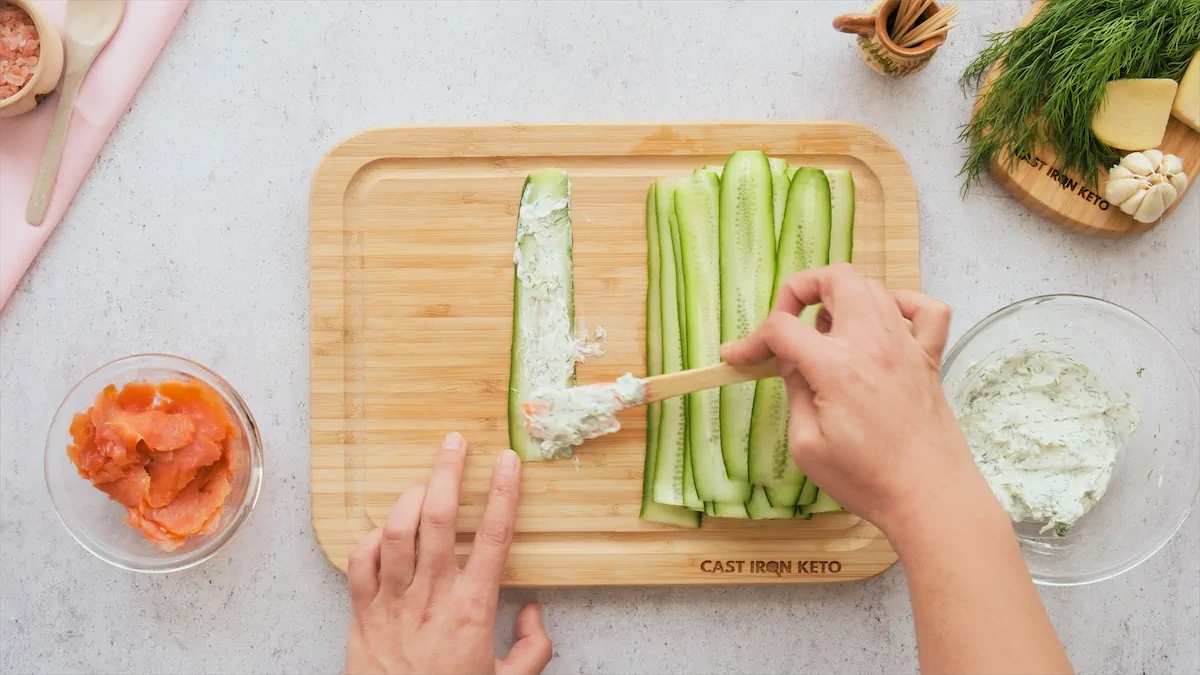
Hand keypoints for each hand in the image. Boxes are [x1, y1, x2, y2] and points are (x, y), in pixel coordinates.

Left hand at [344, 433, 552, 674]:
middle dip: (447, 472)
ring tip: (423, 480)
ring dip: (409, 496)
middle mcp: (431, 596)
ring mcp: (392, 601)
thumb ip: (532, 647)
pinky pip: (360, 560)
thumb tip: (534, 612)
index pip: (493, 537)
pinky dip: (372, 537)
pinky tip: (386, 531)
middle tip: (454, 443)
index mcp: (472, 609)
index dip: (503, 494)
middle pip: (437, 518)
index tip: (507, 462)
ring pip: (396, 531)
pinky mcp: (362, 611)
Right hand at [721, 264, 979, 538]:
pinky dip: (901, 303)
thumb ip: (796, 392)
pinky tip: (883, 322)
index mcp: (836, 366)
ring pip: (873, 286)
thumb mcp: (807, 445)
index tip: (738, 357)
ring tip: (827, 332)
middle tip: (787, 322)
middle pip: (834, 278)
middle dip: (800, 290)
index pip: (782, 329)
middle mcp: (873, 342)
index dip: (751, 341)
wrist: (930, 497)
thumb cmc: (867, 479)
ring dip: (841, 297)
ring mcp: (906, 346)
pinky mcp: (929, 358)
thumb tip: (793, 363)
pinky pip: (925, 309)